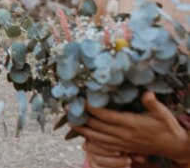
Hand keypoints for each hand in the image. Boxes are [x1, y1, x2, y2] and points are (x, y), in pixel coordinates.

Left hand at [72, 92, 189, 163]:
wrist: (174, 147)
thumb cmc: (168, 127)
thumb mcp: (163, 114)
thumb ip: (153, 104)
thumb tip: (147, 93)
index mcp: (131, 123)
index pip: (106, 115)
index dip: (91, 108)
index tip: (79, 100)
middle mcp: (124, 134)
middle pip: (97, 126)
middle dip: (81, 117)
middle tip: (67, 109)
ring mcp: (122, 143)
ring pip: (98, 138)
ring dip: (83, 131)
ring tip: (70, 123)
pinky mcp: (123, 148)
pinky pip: (104, 146)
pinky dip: (92, 141)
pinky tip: (84, 137)